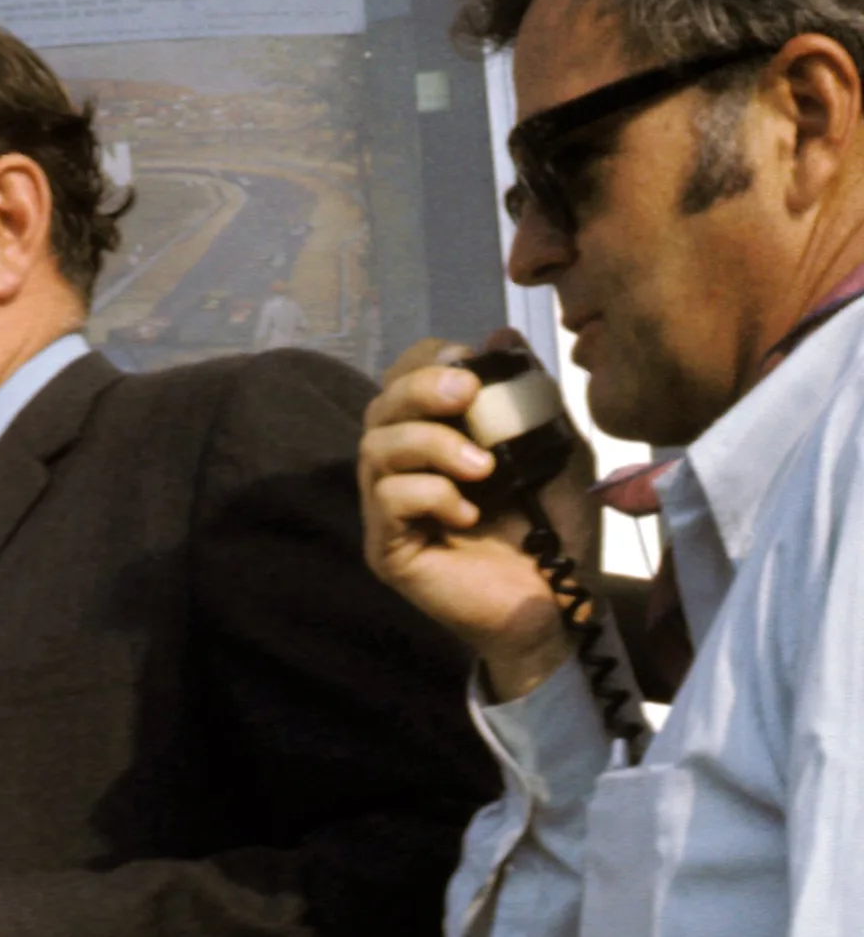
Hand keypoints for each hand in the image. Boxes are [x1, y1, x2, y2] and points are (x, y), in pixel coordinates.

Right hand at [357, 334, 596, 702]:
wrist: (560, 601)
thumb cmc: (554, 530)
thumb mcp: (555, 449)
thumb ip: (530, 397)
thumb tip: (503, 336)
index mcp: (436, 436)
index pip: (403, 380)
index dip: (426, 363)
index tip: (470, 365)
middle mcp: (403, 468)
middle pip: (380, 407)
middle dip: (422, 390)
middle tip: (468, 395)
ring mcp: (388, 510)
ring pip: (376, 449)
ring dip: (432, 445)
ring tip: (484, 469)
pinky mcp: (387, 549)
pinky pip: (388, 501)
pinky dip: (430, 495)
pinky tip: (468, 513)